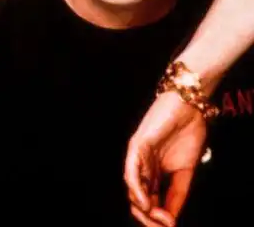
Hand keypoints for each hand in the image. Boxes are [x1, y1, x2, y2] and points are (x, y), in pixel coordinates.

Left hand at [124, 92, 206, 226]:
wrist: (190, 107)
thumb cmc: (187, 134)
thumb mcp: (186, 172)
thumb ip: (177, 194)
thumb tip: (171, 220)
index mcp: (153, 175)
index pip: (149, 203)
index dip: (158, 219)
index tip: (172, 226)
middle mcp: (142, 168)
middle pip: (137, 200)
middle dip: (149, 219)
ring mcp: (137, 157)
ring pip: (132, 189)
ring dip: (143, 209)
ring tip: (157, 218)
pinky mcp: (136, 146)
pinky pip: (131, 172)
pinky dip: (137, 190)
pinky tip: (146, 203)